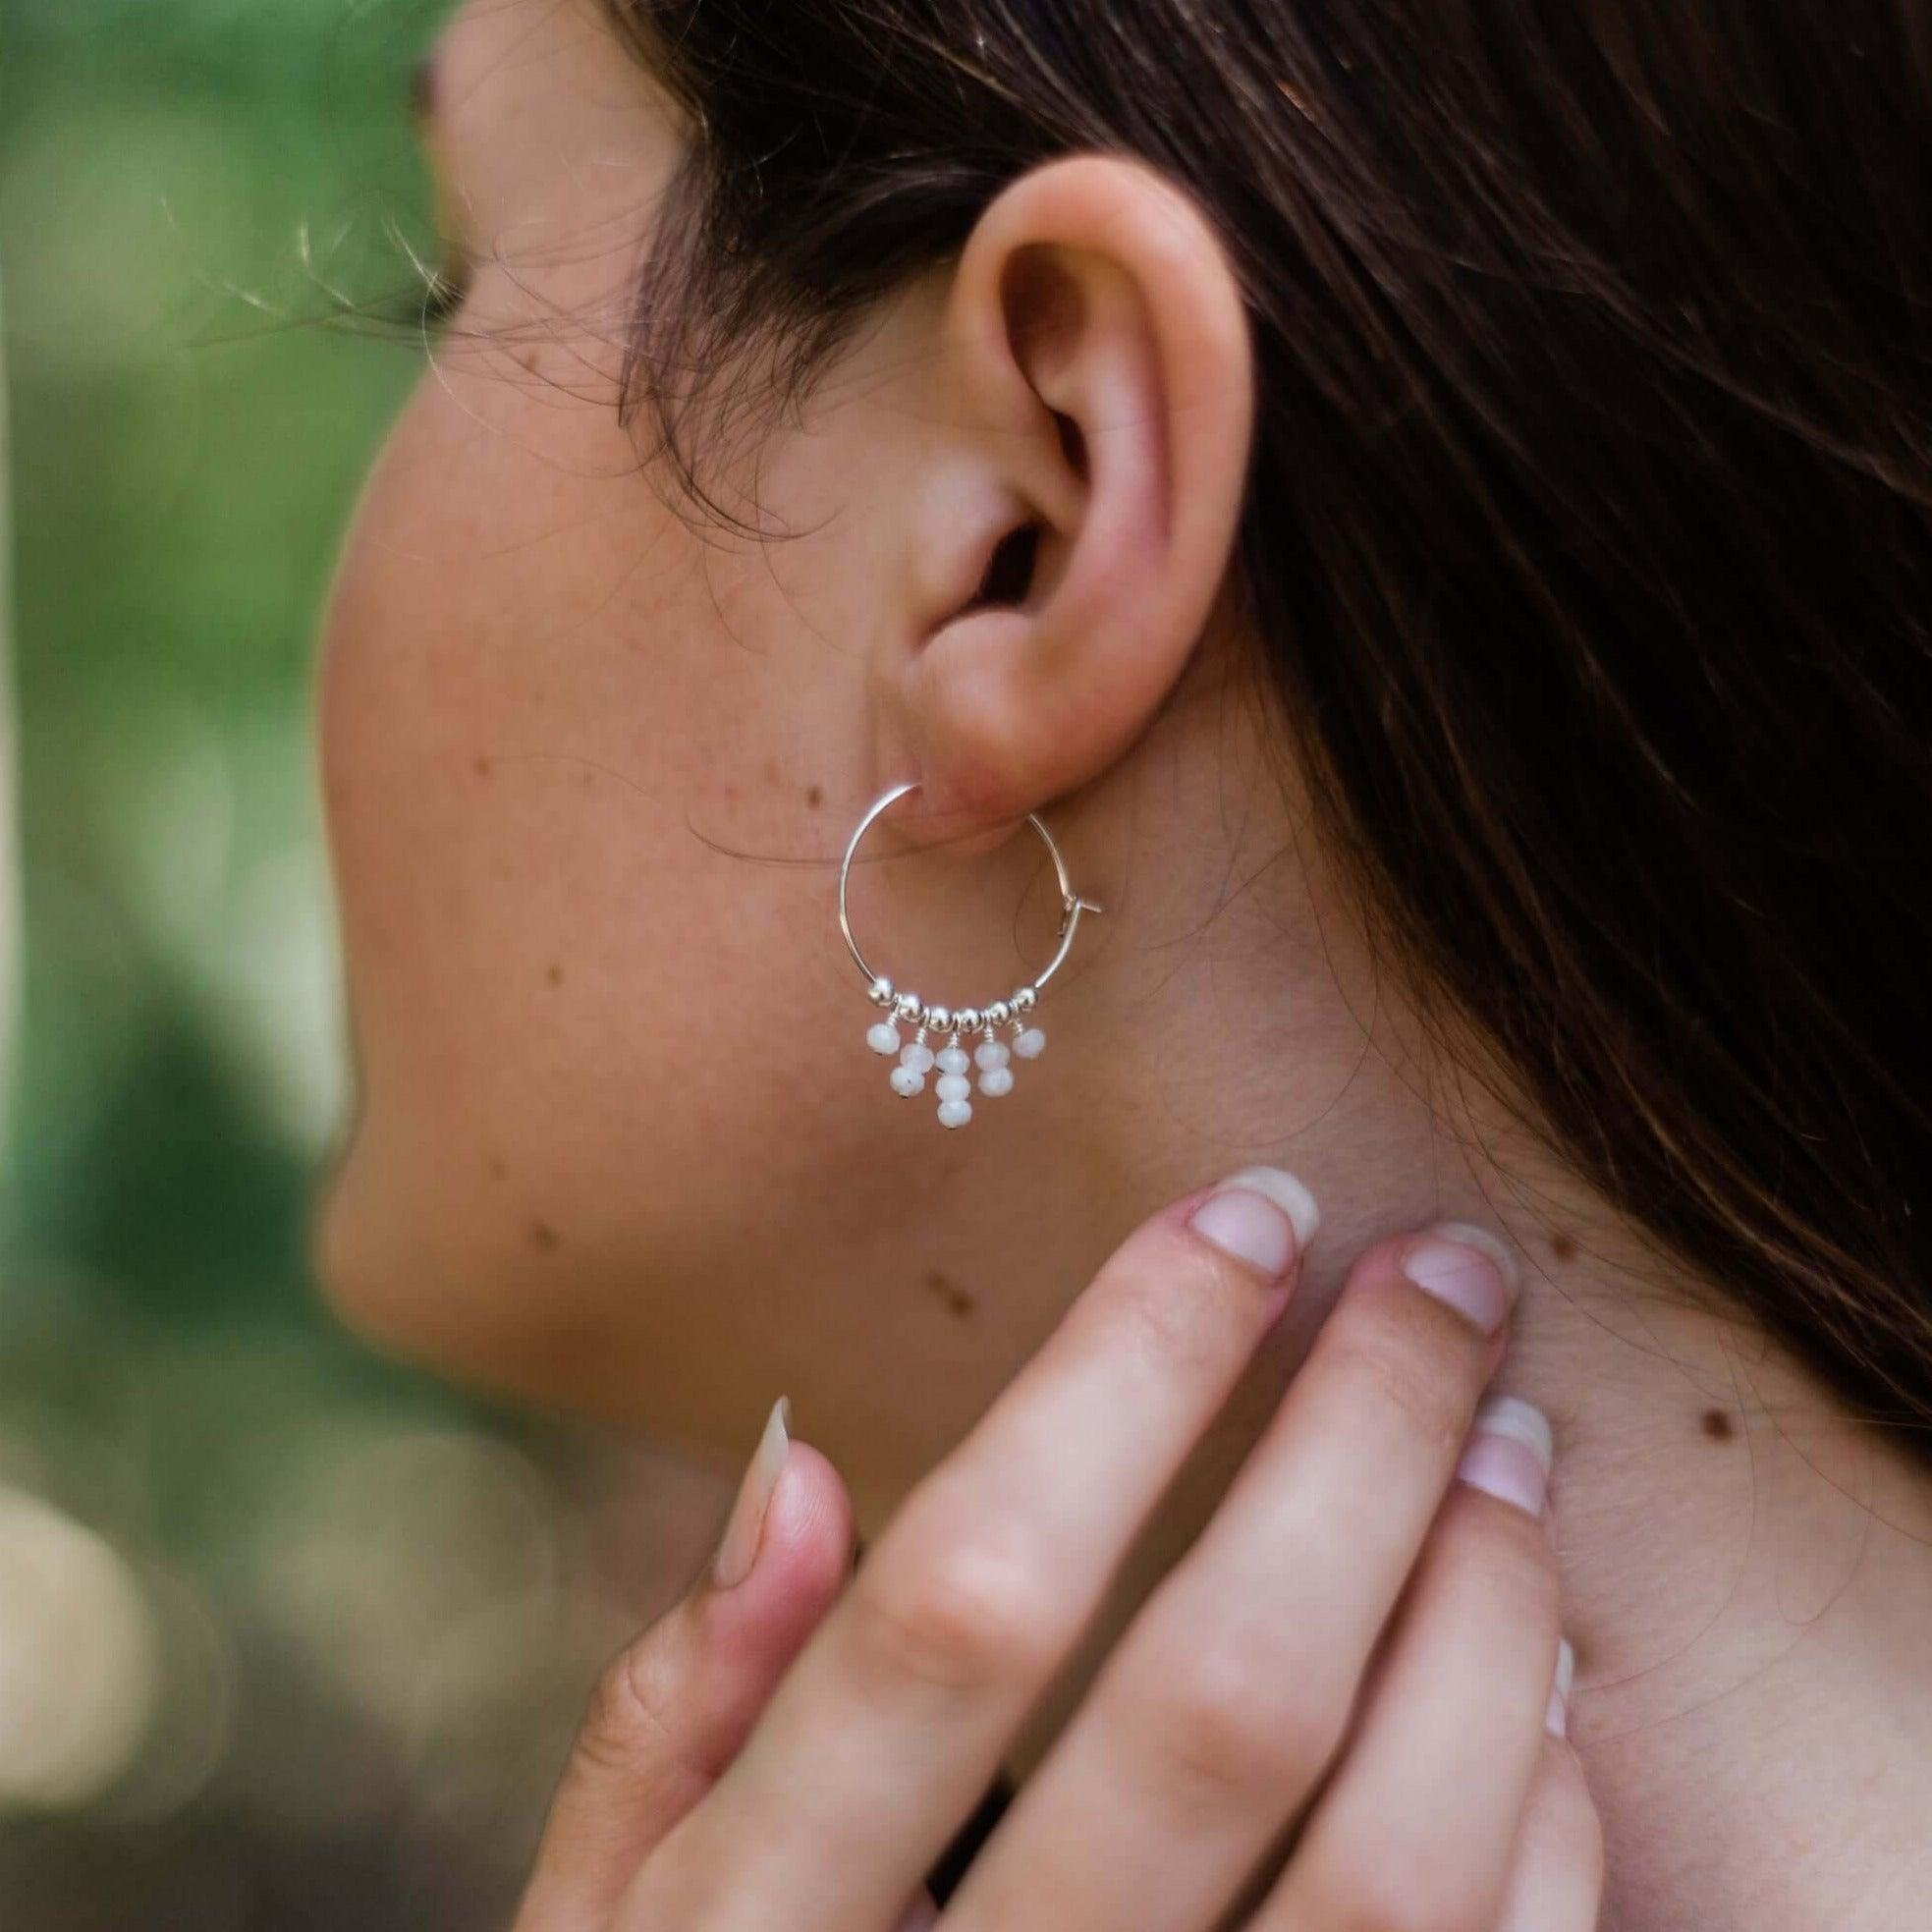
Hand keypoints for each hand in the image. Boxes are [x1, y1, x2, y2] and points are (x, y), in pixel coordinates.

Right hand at [512, 1170, 1602, 1930]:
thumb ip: (671, 1723)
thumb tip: (805, 1459)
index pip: (969, 1597)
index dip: (1124, 1375)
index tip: (1241, 1209)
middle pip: (1220, 1698)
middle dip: (1358, 1437)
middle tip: (1438, 1268)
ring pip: (1392, 1862)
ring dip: (1485, 1611)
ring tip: (1518, 1428)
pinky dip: (1545, 1821)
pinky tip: (1548, 1669)